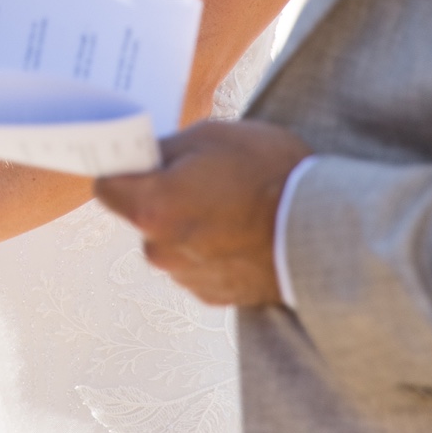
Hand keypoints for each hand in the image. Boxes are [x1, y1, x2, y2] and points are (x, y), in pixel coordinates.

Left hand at [93, 120, 310, 307]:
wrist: (325, 231)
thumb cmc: (266, 174)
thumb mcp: (210, 137)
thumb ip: (165, 149)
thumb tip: (143, 155)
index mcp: (152, 208)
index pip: (106, 185)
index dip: (121, 166)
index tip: (137, 156)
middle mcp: (161, 250)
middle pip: (140, 213)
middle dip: (160, 193)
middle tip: (199, 173)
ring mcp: (187, 277)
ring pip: (170, 239)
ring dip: (188, 223)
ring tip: (230, 202)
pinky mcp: (213, 295)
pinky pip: (196, 262)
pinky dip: (210, 248)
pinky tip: (241, 230)